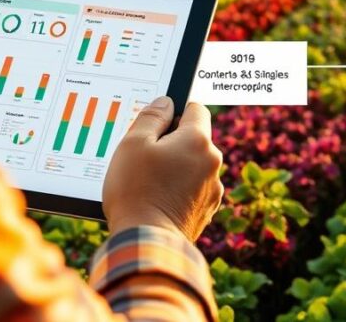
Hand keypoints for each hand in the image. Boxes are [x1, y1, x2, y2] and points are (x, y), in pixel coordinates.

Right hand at [103, 96, 223, 241]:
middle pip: (194, 139)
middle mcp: (212, 162)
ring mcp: (212, 189)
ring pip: (193, 166)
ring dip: (177, 168)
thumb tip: (166, 102)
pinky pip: (193, 190)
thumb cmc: (136, 190)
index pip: (197, 109)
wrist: (146, 243)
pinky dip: (179, 191)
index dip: (176, 112)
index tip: (158, 125)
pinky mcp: (207, 211)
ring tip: (149, 183)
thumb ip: (152, 116)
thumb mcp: (133, 144)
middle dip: (173, 143)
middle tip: (145, 157)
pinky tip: (157, 200)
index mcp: (198, 140)